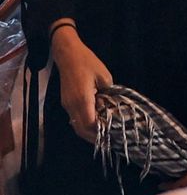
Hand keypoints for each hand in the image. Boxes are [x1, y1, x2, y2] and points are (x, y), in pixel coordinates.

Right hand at [51, 26, 111, 140]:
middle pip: (80, 129)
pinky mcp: (65, 101)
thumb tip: (113, 107)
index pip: (89, 124)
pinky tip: (94, 123)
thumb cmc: (88, 63)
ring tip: (103, 134)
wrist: (68, 54)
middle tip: (108, 140)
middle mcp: (72, 105)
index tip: (112, 136)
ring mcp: (67, 104)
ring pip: (76, 125)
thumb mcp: (105, 78)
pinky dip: (83, 124)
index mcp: (82, 99)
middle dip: (93, 137)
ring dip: (88, 132)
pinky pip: (74, 118)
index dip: (99, 133)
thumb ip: (108, 95)